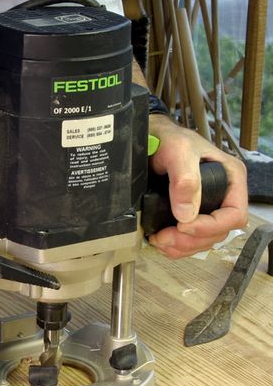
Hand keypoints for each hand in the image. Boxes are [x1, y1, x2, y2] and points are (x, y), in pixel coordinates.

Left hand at [147, 115, 247, 257]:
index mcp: (231, 180)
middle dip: (191, 240)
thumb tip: (186, 214)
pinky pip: (190, 240)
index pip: (235, 215)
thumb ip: (185, 179)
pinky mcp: (189, 215)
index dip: (210, 226)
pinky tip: (161, 240)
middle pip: (218, 232)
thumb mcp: (178, 151)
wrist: (150, 139)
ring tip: (159, 240)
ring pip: (203, 240)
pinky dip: (175, 246)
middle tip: (164, 238)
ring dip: (181, 246)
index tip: (183, 226)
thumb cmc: (169, 139)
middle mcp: (223, 196)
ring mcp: (206, 207)